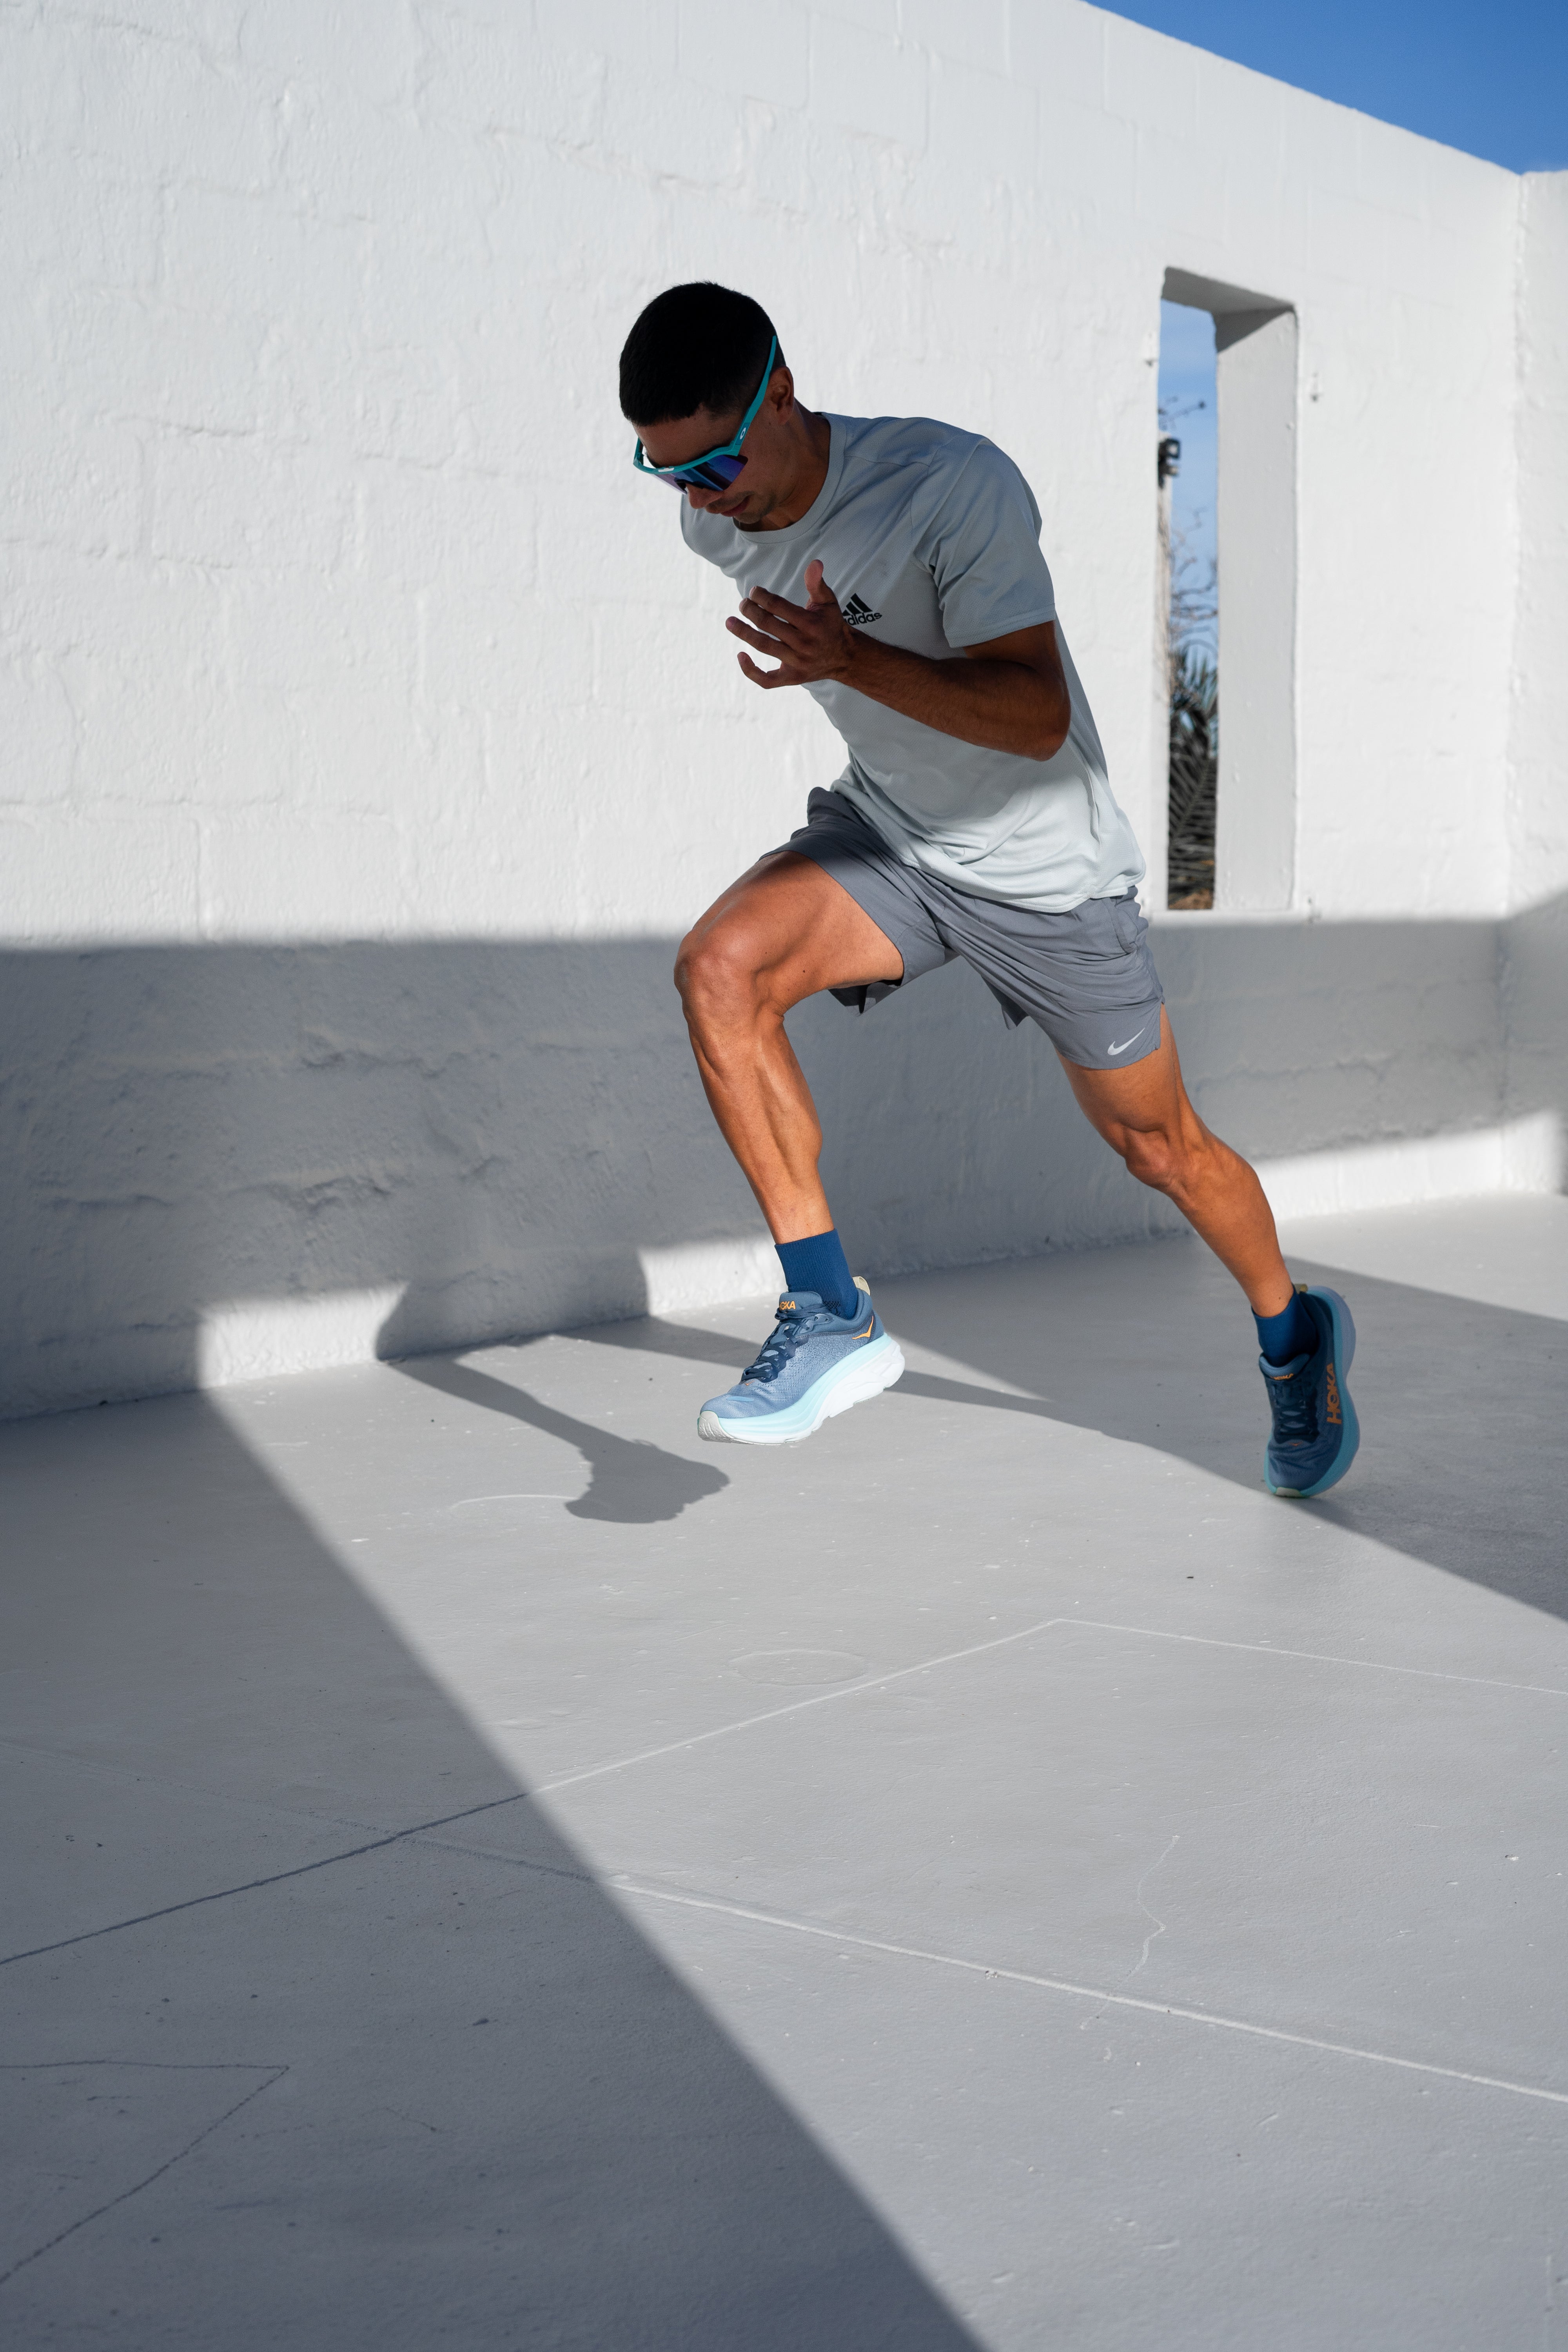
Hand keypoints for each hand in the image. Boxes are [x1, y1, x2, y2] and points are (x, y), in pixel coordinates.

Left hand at [726, 558, 855, 688]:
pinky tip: (740, 655)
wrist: (844, 657)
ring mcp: (797, 663)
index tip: (754, 592)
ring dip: (743, 633)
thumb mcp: (828, 602)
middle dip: (750, 611)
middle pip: (768, 624)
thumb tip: (815, 562)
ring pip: (764, 647)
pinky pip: (767, 680)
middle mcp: (803, 644)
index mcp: (811, 624)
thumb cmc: (831, 625)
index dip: (761, 596)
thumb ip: (817, 583)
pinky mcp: (792, 678)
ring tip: (730, 622)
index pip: (777, 606)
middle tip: (742, 604)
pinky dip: (751, 671)